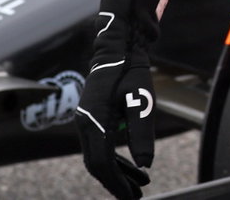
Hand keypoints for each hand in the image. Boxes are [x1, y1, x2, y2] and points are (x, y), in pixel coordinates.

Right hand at [75, 0, 174, 199]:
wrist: (120, 44)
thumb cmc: (132, 67)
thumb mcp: (143, 99)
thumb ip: (143, 132)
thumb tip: (144, 163)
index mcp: (94, 120)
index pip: (101, 164)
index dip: (116, 185)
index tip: (132, 198)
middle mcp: (84, 122)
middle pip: (97, 164)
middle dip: (117, 183)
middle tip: (137, 195)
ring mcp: (86, 118)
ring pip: (99, 155)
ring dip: (118, 172)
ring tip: (140, 183)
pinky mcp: (92, 114)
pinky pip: (101, 143)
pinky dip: (116, 157)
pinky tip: (133, 164)